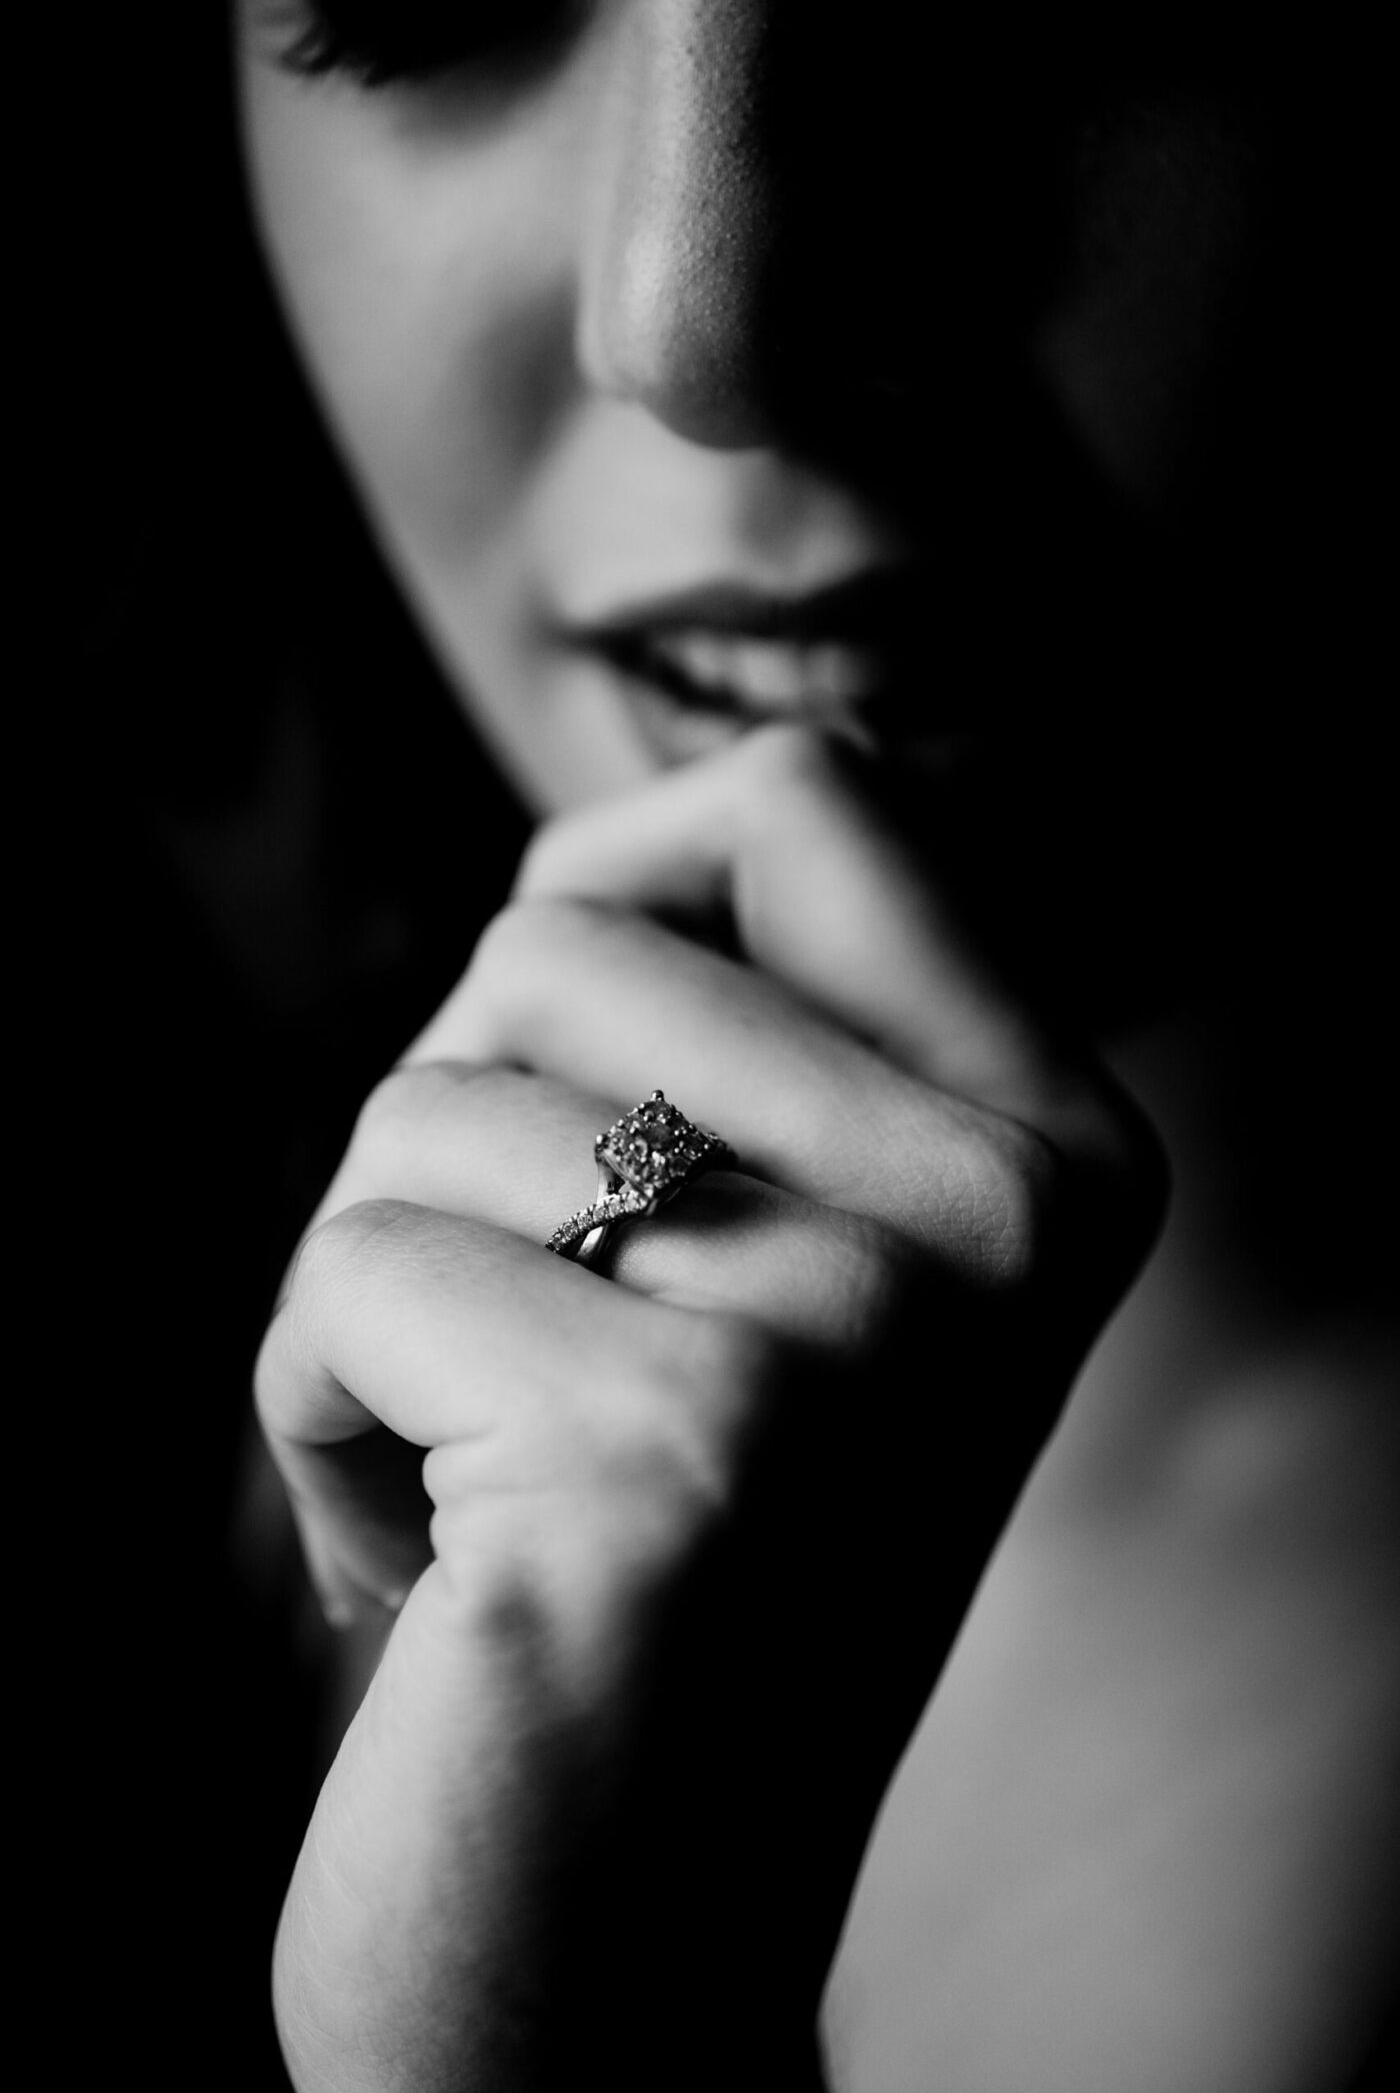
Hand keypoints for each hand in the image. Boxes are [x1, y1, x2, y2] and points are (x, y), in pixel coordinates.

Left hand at [255, 726, 1163, 2091]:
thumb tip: (622, 836)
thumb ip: (742, 1042)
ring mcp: (864, 1329)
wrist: (624, 1933)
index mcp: (1055, 1143)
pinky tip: (425, 1571)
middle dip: (449, 1124)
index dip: (611, 879)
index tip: (568, 1069)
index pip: (813, 794)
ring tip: (482, 1462)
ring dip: (374, 1281)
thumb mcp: (778, 1265)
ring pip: (427, 1101)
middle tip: (521, 1330)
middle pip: (559, 931)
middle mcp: (1008, 1215)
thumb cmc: (652, 1555)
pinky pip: (348, 1276)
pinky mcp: (682, 1449)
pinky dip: (311, 1411)